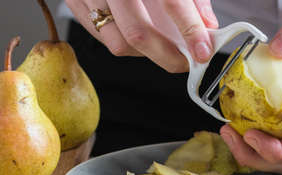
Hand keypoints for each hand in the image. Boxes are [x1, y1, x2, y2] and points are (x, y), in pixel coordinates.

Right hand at [66, 0, 217, 71]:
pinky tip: (141, 36)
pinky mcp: (75, 3)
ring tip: (163, 47)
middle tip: (186, 61)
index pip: (172, 2)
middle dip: (167, 56)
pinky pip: (103, 38)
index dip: (191, 31)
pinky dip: (127, 44)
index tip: (203, 51)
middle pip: (138, 33)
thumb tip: (207, 27)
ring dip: (146, 53)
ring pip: (119, 42)